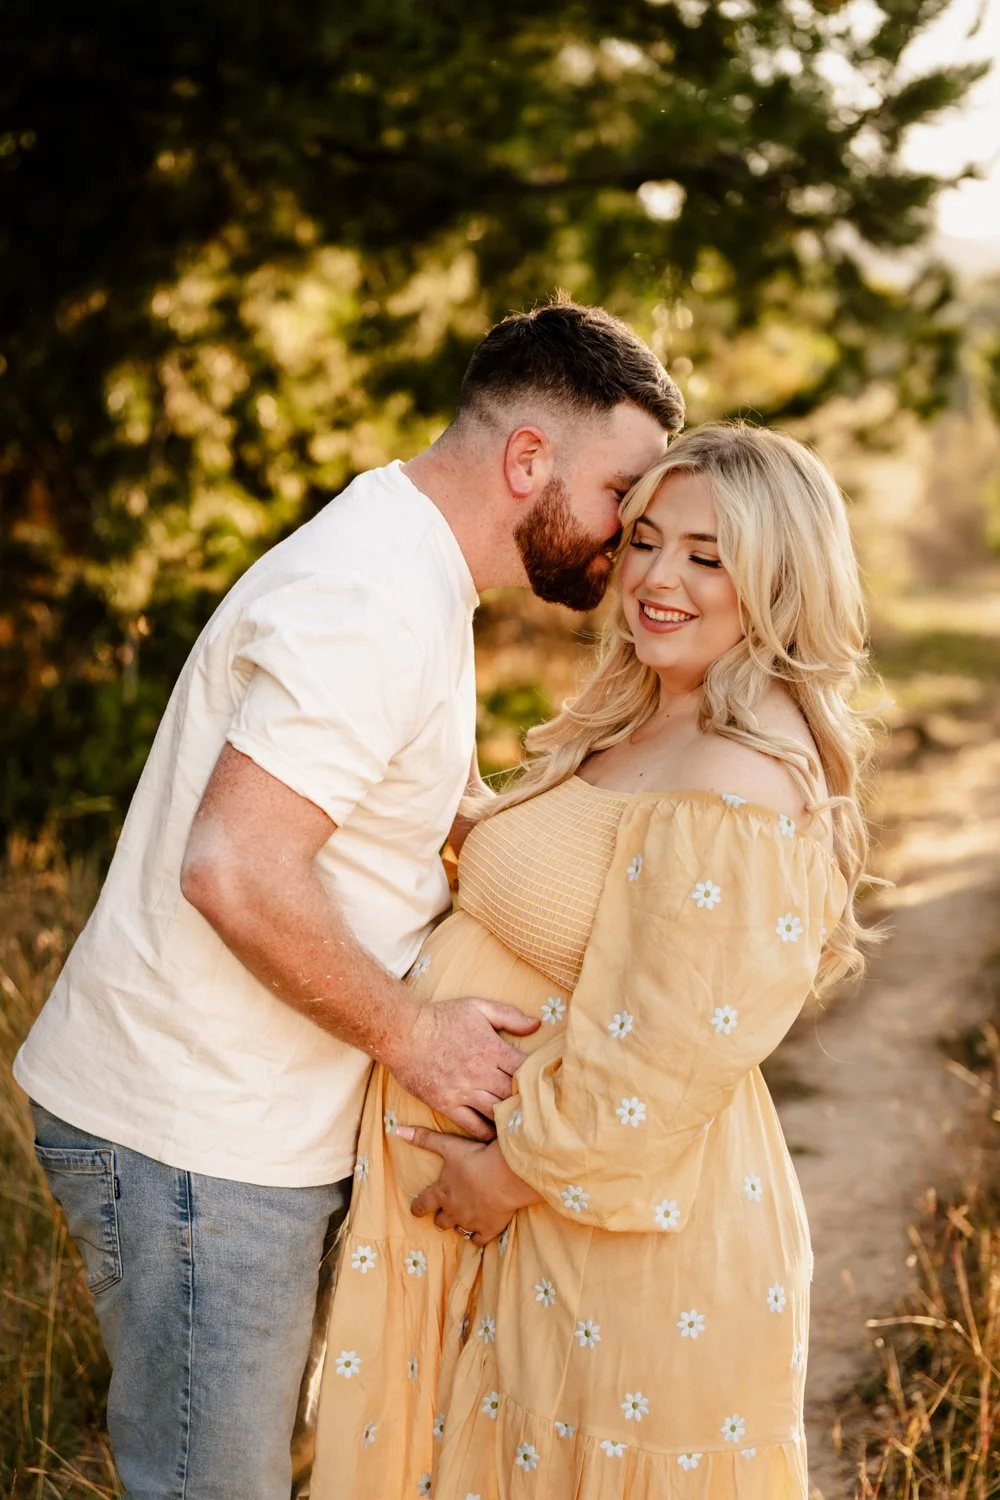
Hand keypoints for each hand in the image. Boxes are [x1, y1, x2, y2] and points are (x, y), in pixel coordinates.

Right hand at [386, 998, 538, 1139]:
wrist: (403, 1033)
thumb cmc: (441, 1018)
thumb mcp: (477, 1007)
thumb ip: (509, 1016)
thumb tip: (537, 1025)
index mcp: (493, 1049)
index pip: (527, 1070)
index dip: (539, 1078)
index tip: (545, 1084)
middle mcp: (481, 1073)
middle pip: (515, 1095)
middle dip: (528, 1102)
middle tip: (539, 1110)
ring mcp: (464, 1091)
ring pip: (497, 1112)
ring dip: (509, 1119)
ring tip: (521, 1125)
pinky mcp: (447, 1104)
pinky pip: (472, 1126)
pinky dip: (487, 1132)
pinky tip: (496, 1134)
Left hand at [397, 1127, 541, 1245]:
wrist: (504, 1175)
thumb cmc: (475, 1158)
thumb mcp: (448, 1145)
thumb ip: (424, 1139)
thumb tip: (398, 1130)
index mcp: (441, 1193)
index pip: (423, 1205)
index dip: (417, 1208)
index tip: (415, 1210)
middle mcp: (453, 1210)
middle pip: (441, 1222)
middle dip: (440, 1218)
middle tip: (443, 1216)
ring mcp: (470, 1222)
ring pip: (459, 1230)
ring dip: (459, 1225)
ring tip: (462, 1221)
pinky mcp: (488, 1228)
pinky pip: (478, 1240)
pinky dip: (477, 1237)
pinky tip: (479, 1234)